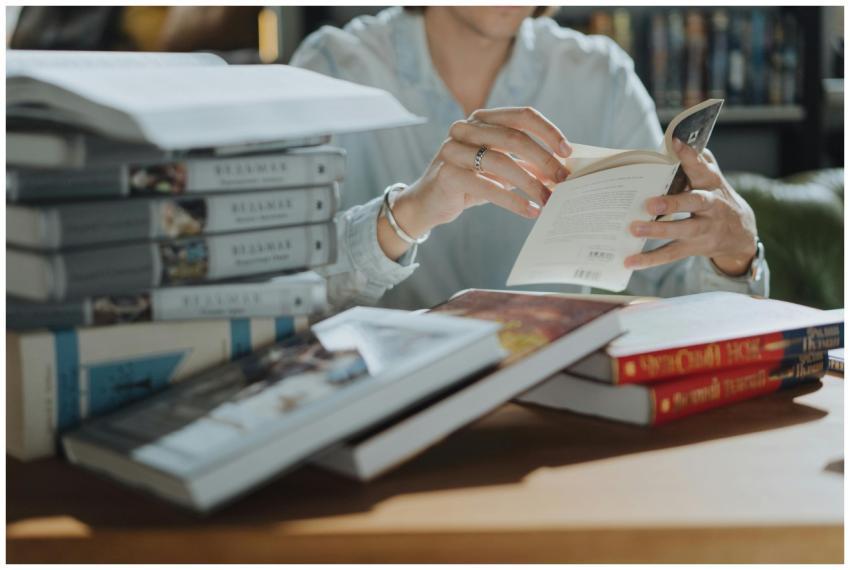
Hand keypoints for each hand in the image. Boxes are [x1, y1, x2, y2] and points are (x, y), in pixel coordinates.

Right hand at [378, 107, 571, 258]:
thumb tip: (562, 168)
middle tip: (563, 180)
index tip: (568, 151)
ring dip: (531, 184)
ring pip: (502, 162)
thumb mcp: (499, 168)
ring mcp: (452, 149)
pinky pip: (488, 187)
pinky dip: (513, 200)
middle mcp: (464, 128)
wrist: (428, 204)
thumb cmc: (469, 184)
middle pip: (514, 138)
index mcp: (481, 118)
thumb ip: (524, 162)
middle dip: (544, 161)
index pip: (522, 116)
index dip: (548, 132)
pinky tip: (529, 211)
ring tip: (548, 200)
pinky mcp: (447, 174)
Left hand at [624, 139, 757, 275]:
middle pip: (693, 203)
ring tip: (634, 229)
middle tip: (650, 204)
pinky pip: (670, 254)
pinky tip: (629, 261)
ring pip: (681, 230)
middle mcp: (710, 206)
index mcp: (711, 184)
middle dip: (672, 203)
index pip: (701, 167)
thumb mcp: (712, 178)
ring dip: (657, 231)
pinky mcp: (693, 247)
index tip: (675, 142)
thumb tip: (674, 142)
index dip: (689, 155)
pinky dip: (649, 260)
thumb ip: (696, 161)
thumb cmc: (716, 197)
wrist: (741, 233)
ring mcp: (703, 229)